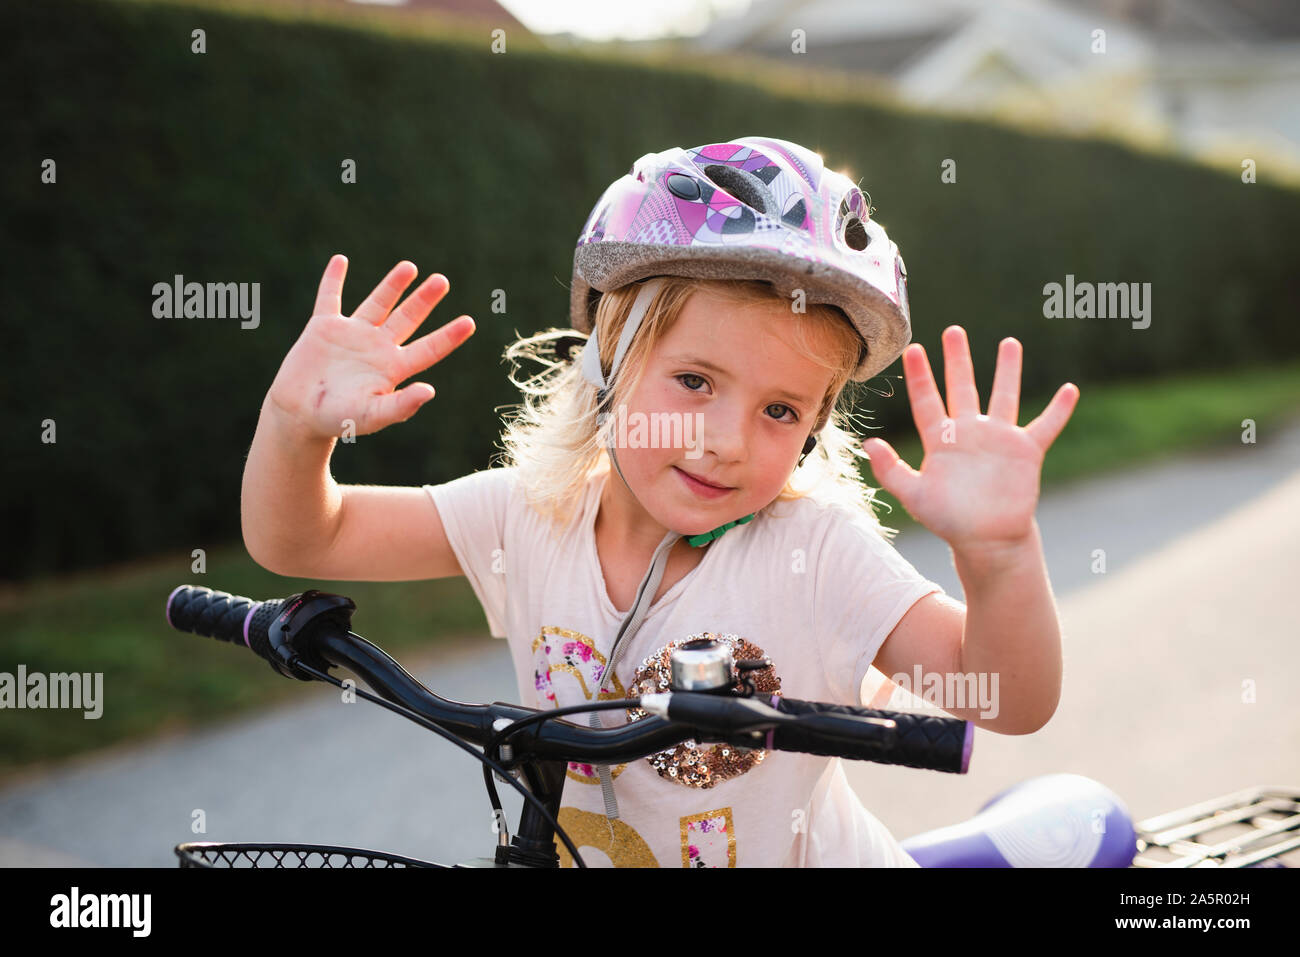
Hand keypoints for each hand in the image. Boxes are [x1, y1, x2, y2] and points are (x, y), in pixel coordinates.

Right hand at [266, 255, 474, 439]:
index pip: (428, 349)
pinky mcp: (324, 328)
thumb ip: (400, 406)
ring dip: (392, 285)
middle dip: (424, 300)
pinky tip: (340, 261)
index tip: (470, 322)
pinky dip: (333, 279)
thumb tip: (430, 391)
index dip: (449, 336)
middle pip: (407, 318)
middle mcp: (377, 348)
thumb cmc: (338, 421)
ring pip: (377, 304)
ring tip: (409, 266)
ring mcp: (352, 335)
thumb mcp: (372, 416)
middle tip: (442, 280)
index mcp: (393, 368)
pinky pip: (330, 298)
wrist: (299, 416)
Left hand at [864, 326, 1078, 553]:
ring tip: (1010, 342)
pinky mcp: (1025, 452)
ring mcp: (998, 439)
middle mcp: (969, 433)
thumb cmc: (948, 520)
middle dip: (958, 359)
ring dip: (1008, 370)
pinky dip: (1059, 409)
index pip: (927, 400)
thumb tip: (868, 443)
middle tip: (953, 331)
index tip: (913, 349)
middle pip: (963, 387)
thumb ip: (890, 470)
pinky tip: (1070, 390)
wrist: (986, 540)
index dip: (920, 376)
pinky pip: (1046, 425)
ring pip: (1004, 395)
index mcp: (941, 440)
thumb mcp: (914, 496)